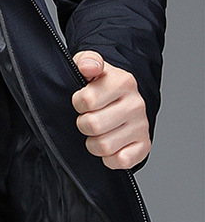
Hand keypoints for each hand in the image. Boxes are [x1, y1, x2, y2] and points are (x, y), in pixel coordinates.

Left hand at [71, 50, 150, 169]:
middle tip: (88, 117)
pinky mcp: (144, 145)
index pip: (85, 100)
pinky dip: (109, 158)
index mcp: (123, 82)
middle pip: (92, 125)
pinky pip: (121, 161)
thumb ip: (87, 60)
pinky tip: (109, 145)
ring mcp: (142, 126)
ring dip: (92, 142)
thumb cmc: (99, 84)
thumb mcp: (89, 65)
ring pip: (103, 146)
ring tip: (96, 132)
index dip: (77, 103)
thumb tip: (89, 67)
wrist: (121, 99)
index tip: (82, 100)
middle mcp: (136, 104)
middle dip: (82, 124)